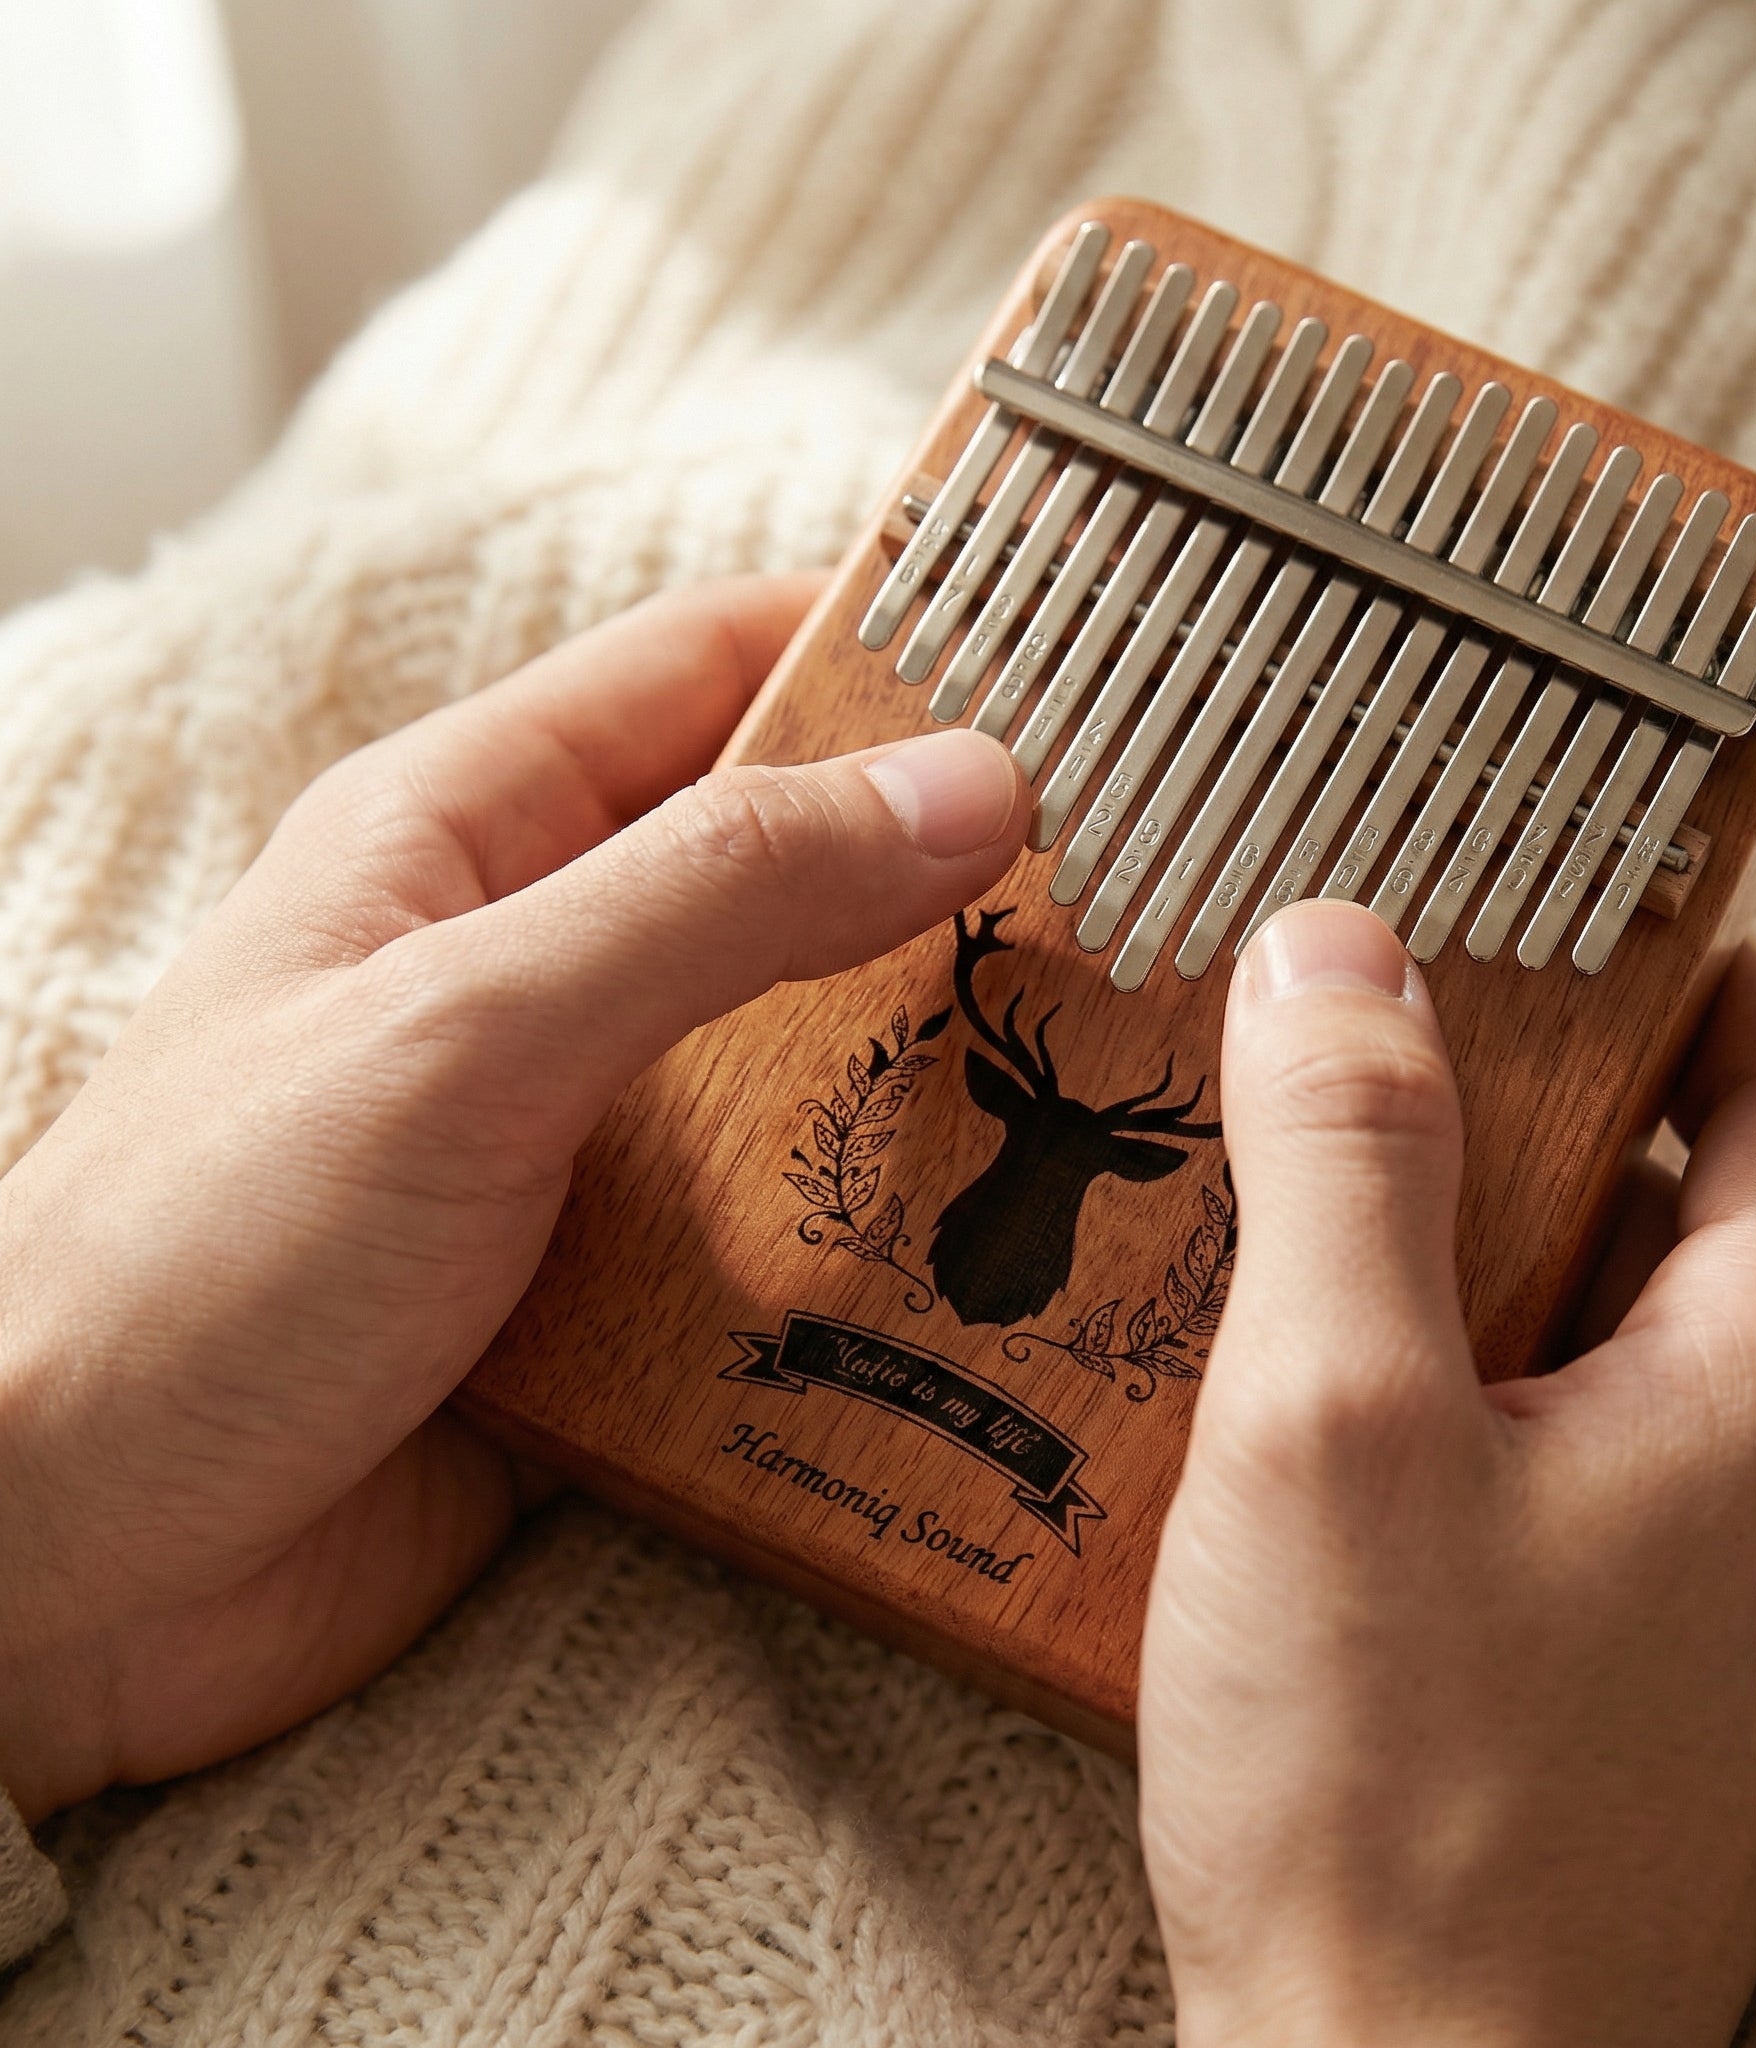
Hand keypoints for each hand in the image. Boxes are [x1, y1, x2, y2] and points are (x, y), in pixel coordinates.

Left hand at [0, 576, 1028, 1821]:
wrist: (60, 1569)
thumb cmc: (196, 1259)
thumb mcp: (469, 1030)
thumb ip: (716, 897)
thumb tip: (969, 786)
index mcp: (470, 836)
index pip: (710, 668)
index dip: (880, 636)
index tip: (1067, 646)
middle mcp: (537, 971)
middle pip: (786, 871)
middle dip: (955, 874)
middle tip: (1150, 885)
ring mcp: (579, 1136)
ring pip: (806, 1057)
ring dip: (940, 1067)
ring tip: (1126, 1068)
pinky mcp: (613, 1295)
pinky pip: (788, 1232)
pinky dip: (891, 1234)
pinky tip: (1013, 1254)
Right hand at [1140, 902, 1755, 2047]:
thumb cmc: (1390, 1788)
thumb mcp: (1331, 1416)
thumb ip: (1347, 1157)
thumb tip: (1337, 949)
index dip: (1681, 977)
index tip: (1545, 921)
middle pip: (1713, 1211)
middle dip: (1555, 1119)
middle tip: (1380, 1067)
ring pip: (1651, 1341)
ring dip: (1512, 1263)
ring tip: (1333, 1236)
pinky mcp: (1677, 1680)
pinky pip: (1613, 1461)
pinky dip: (1506, 1390)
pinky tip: (1353, 1425)